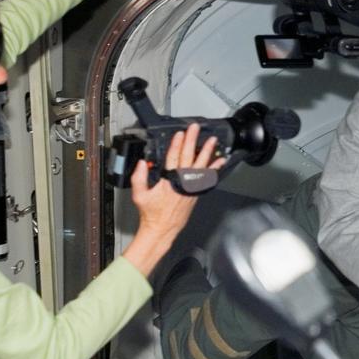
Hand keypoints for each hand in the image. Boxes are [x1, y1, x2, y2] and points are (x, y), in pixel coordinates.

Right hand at [123, 123, 224, 275]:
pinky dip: (214, 169)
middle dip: (192, 141)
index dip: (177, 144)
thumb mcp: (139, 195)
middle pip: (188, 157)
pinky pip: (207, 178)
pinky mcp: (196, 193)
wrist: (162, 229)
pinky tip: (220, 162)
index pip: (172, 158)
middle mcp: (181, 183)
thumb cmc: (152, 214)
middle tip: (195, 129)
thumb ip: (139, 177)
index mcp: (167, 181)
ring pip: (200, 166)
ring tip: (212, 141)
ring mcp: (191, 188)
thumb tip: (141, 163)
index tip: (180, 134)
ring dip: (207, 152)